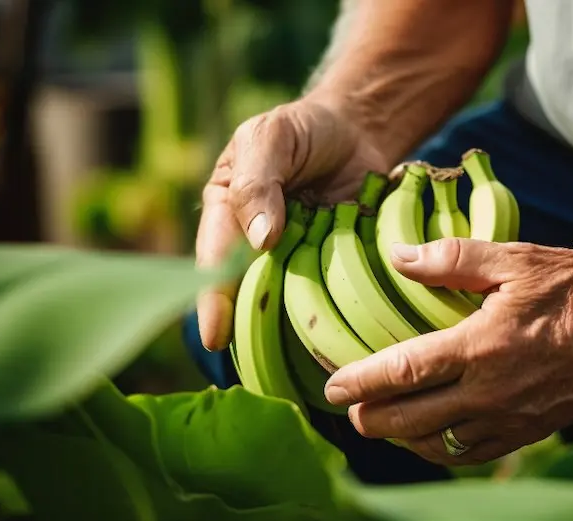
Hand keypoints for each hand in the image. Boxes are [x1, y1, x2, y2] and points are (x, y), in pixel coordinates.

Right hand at [195, 95, 389, 349]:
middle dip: (253, 327)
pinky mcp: (338, 266)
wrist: (359, 130)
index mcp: (228, 218)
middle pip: (252, 293)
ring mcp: (300, 260)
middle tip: (256, 368)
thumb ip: (258, 182)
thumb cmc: (303, 130)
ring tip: (300, 363)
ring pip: (292, 301)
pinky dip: (338, 310)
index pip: (216, 262)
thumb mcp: (271, 138)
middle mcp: (260, 248)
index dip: (213, 301)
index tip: (214, 337)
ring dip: (296, 325)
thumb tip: (260, 240)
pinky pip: (335, 293)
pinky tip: (343, 336)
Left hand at [322, 238, 572, 465]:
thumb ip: (452, 258)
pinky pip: (476, 453)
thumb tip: (399, 257)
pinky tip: (434, 439)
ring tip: (385, 425)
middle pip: (412, 420)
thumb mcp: (515, 259)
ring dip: (404, 439)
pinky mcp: (530, 431)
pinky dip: (445, 450)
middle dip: (372, 420)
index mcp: (481, 346)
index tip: (332, 387)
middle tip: (350, 411)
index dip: (362, 382)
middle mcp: (491, 391)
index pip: (404, 372)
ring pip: (441, 445)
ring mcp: (511, 417)